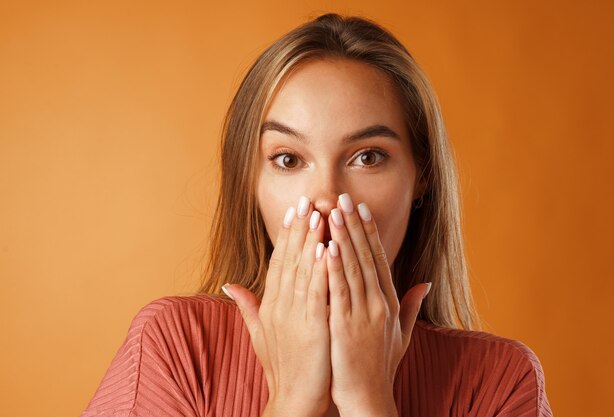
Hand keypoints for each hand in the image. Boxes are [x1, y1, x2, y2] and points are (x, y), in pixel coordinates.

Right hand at [224, 196, 330, 416]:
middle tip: (306, 199)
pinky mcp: (311, 328)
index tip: (294, 210)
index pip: (279, 263)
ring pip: (302, 270)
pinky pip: (316, 293)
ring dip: (310, 240)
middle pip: (289, 260)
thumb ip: (248, 307)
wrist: (294, 401)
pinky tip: (327, 248)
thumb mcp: (261, 335)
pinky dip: (320, 269)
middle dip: (298, 228)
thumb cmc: (283, 367)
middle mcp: (279, 307)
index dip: (286, 236)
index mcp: (271, 306)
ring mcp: (294, 317)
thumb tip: (229, 285)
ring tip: (318, 213)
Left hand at [326, 193, 430, 416]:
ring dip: (343, 238)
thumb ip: (413, 306)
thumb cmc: (380, 366)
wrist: (369, 399)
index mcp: (389, 302)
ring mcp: (364, 314)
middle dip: (354, 225)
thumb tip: (426, 283)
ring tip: (333, 211)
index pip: (379, 259)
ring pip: (352, 268)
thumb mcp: (402, 334)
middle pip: (366, 257)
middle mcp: (379, 303)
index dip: (370, 233)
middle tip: (344, 197)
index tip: (361, 209)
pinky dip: (333, 267)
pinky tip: (326, 246)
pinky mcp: (345, 326)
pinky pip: (338, 291)